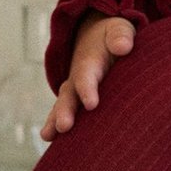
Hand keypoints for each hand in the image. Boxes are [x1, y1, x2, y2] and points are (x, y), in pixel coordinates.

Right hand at [40, 13, 135, 139]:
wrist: (98, 38)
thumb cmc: (115, 37)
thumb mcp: (119, 29)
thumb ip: (120, 36)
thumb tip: (123, 47)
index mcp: (90, 62)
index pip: (87, 76)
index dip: (88, 89)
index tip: (92, 104)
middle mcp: (77, 78)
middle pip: (69, 95)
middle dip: (66, 111)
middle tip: (64, 126)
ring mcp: (74, 91)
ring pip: (63, 106)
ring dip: (56, 121)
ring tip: (48, 136)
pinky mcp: (76, 101)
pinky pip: (66, 113)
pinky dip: (57, 126)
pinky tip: (51, 141)